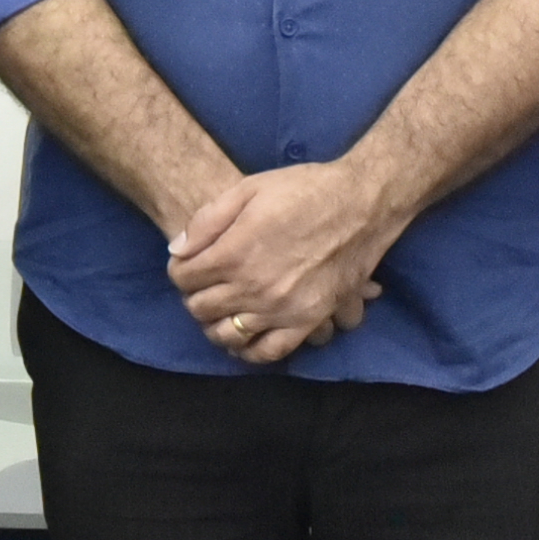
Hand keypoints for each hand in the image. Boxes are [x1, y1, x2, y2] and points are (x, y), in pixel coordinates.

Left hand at [167, 165, 394, 363]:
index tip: (188, 263)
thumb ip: (207, 220)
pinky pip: (268, 350)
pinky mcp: (307, 321)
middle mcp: (252, 288)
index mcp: (234, 253)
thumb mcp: (249, 188)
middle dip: (194, 295)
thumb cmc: (304, 190)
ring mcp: (280, 309)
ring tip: (220, 309)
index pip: (184, 277)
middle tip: (203, 284)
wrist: (361, 204)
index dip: (180, 269)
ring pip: (228, 334)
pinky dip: (249, 350)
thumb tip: (177, 250)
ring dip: (215, 324)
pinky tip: (244, 337)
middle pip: (200, 308)